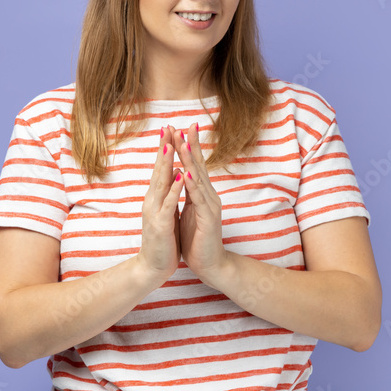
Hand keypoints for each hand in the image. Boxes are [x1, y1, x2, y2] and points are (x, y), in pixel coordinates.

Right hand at [138, 125, 185, 279]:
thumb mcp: (166, 212)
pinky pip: (168, 204)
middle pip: (159, 170)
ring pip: (161, 183)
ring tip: (171, 144)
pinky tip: (178, 177)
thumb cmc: (162, 240)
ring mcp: (155, 212)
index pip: (161, 169)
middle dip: (164, 148)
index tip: (170, 129)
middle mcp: (152, 201)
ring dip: (166, 164)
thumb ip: (168, 194)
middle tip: (167, 127)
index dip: (166, 149)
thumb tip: (174, 173)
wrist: (152, 267)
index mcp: (156, 198)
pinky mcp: (160, 225)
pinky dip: (173, 190)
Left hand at [172, 122, 228, 282]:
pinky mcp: (209, 218)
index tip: (179, 128)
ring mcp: (210, 206)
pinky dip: (192, 185)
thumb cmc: (198, 239)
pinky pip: (198, 199)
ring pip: (199, 179)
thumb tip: (182, 175)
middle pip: (199, 166)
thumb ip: (188, 194)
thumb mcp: (190, 212)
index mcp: (202, 194)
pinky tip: (186, 174)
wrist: (210, 264)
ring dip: (191, 161)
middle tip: (185, 125)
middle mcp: (209, 196)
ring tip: (184, 143)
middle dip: (191, 145)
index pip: (194, 166)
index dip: (188, 147)